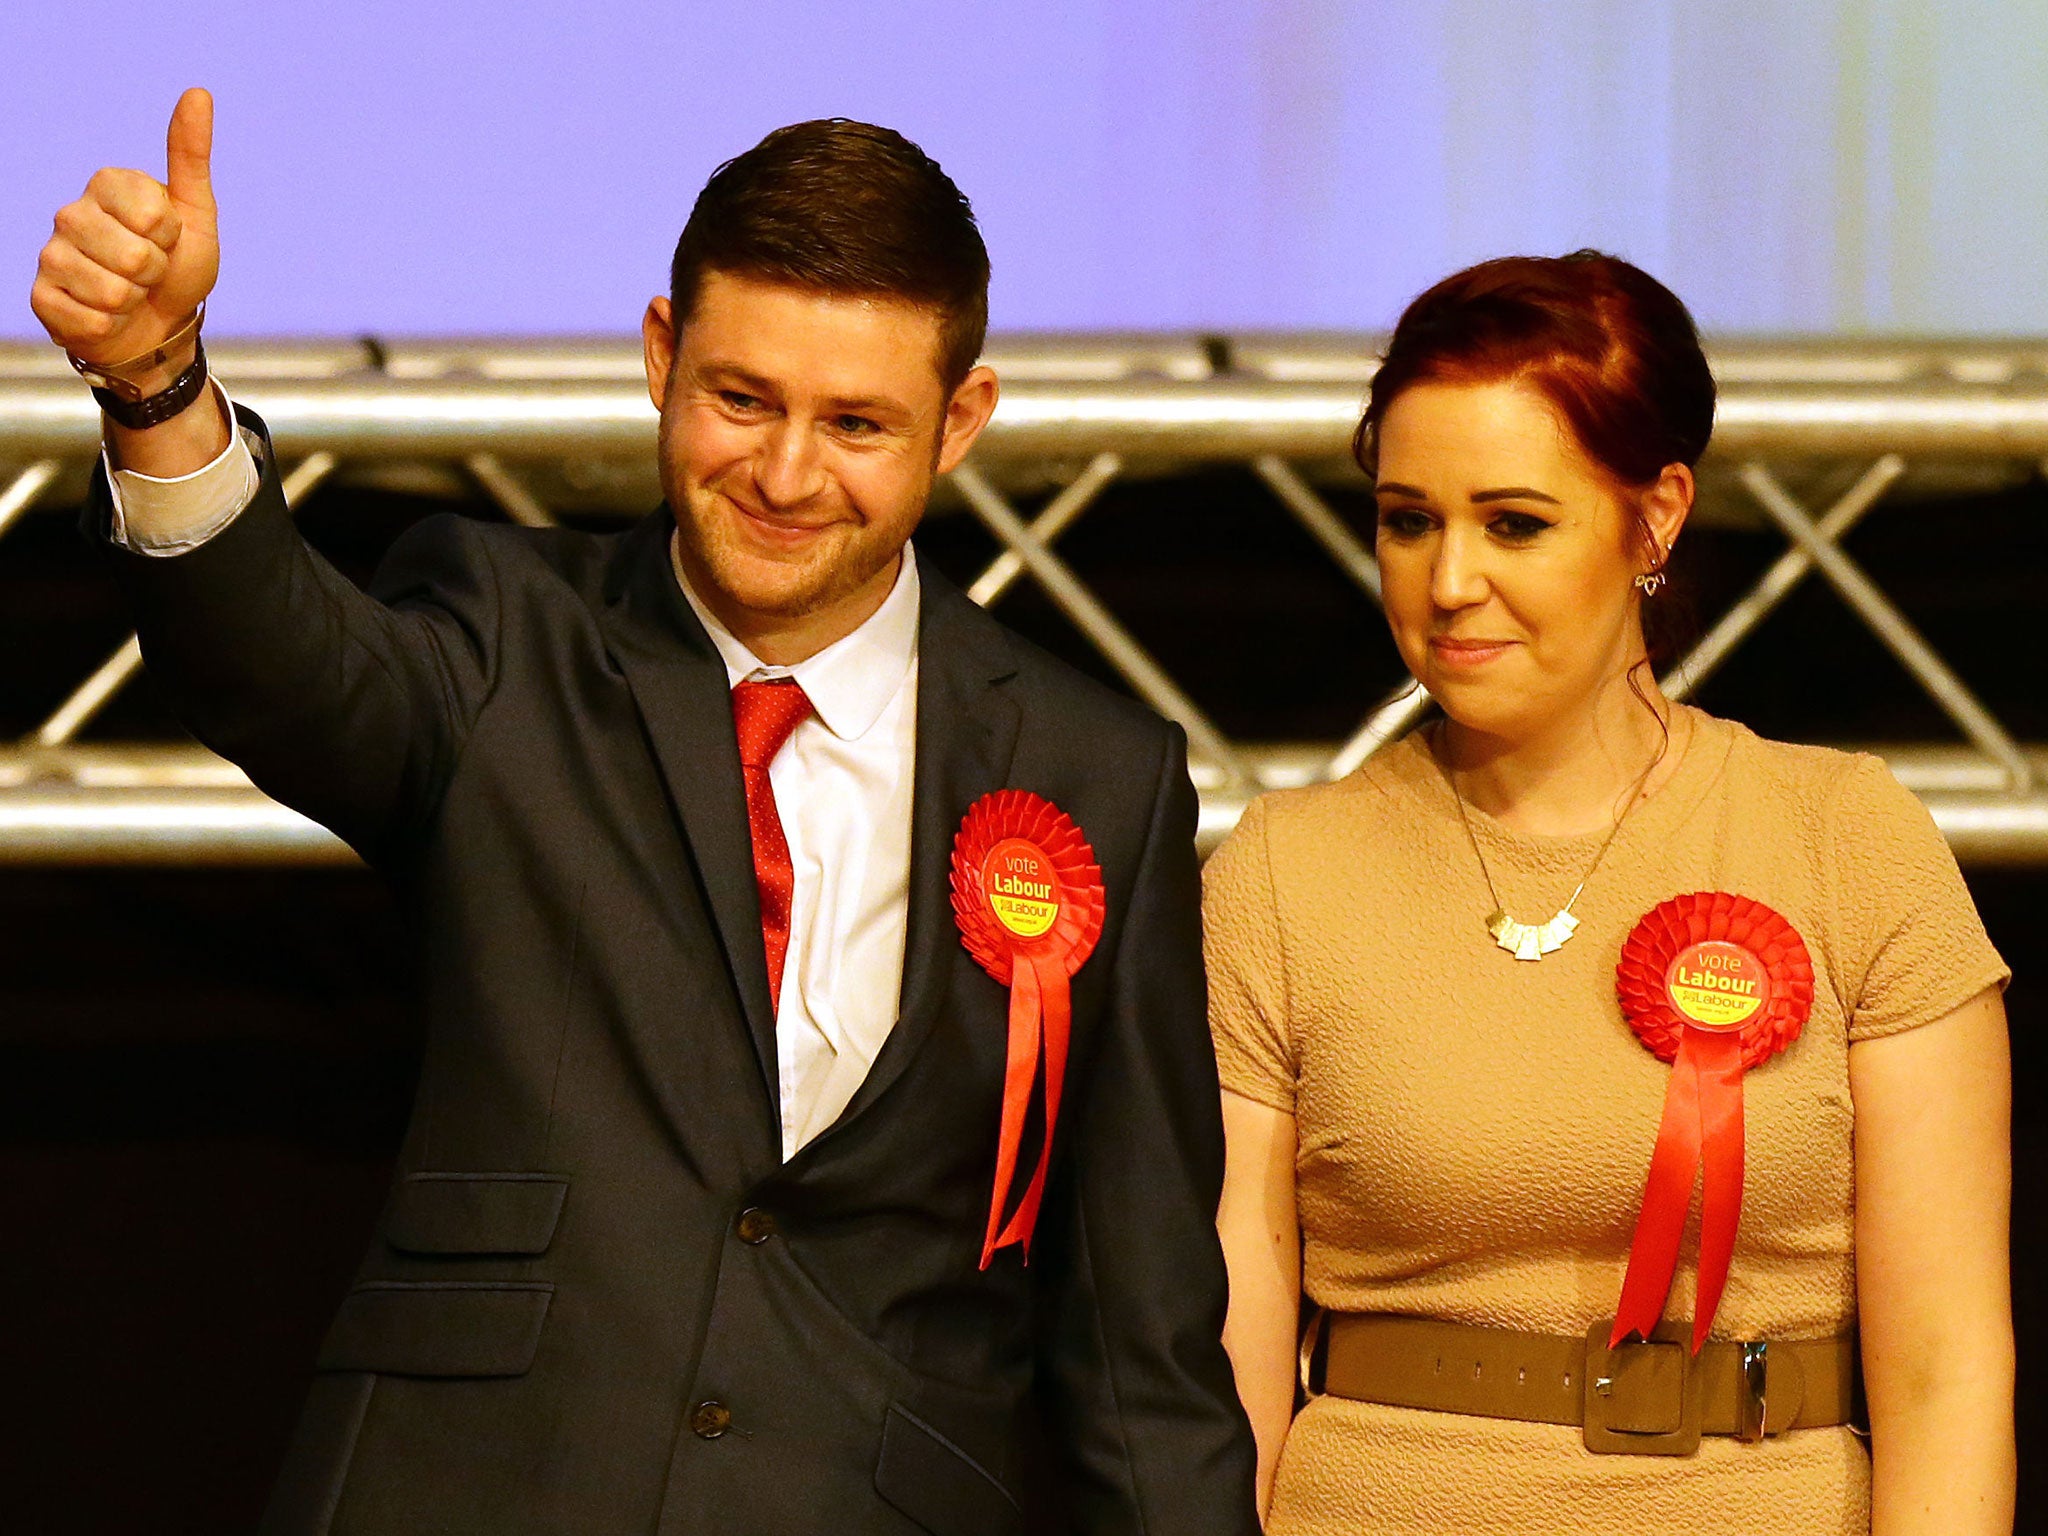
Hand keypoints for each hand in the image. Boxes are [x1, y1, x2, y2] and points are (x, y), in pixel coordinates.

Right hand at [32, 88, 218, 373]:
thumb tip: (198, 93)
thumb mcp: (196, 213)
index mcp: (107, 185)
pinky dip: (110, 325)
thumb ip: (191, 156)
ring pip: (113, 292)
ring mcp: (52, 255)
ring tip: (130, 293)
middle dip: (155, 274)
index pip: (154, 217)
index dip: (171, 238)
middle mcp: (70, 213)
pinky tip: (106, 315)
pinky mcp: (43, 297)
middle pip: (135, 257)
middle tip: (149, 273)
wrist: (159, 325)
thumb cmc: (179, 267)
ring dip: (133, 302)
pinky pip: (91, 320)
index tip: (166, 239)